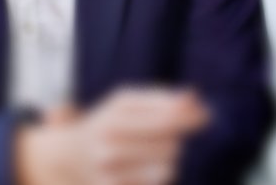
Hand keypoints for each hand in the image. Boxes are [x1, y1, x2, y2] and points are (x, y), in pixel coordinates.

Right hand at [16, 88, 208, 184]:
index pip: (169, 116)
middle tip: (166, 137)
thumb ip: (165, 99)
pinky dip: (156, 177)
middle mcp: (110, 135)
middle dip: (176, 139)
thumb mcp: (131, 103)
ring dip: (168, 160)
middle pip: (172, 143)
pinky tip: (141, 170)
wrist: (70, 155)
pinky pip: (155, 183)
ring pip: (167, 166)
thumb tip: (195, 98)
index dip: (193, 117)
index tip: (205, 116)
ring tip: (151, 155)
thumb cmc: (111, 124)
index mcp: (118, 108)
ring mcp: (109, 164)